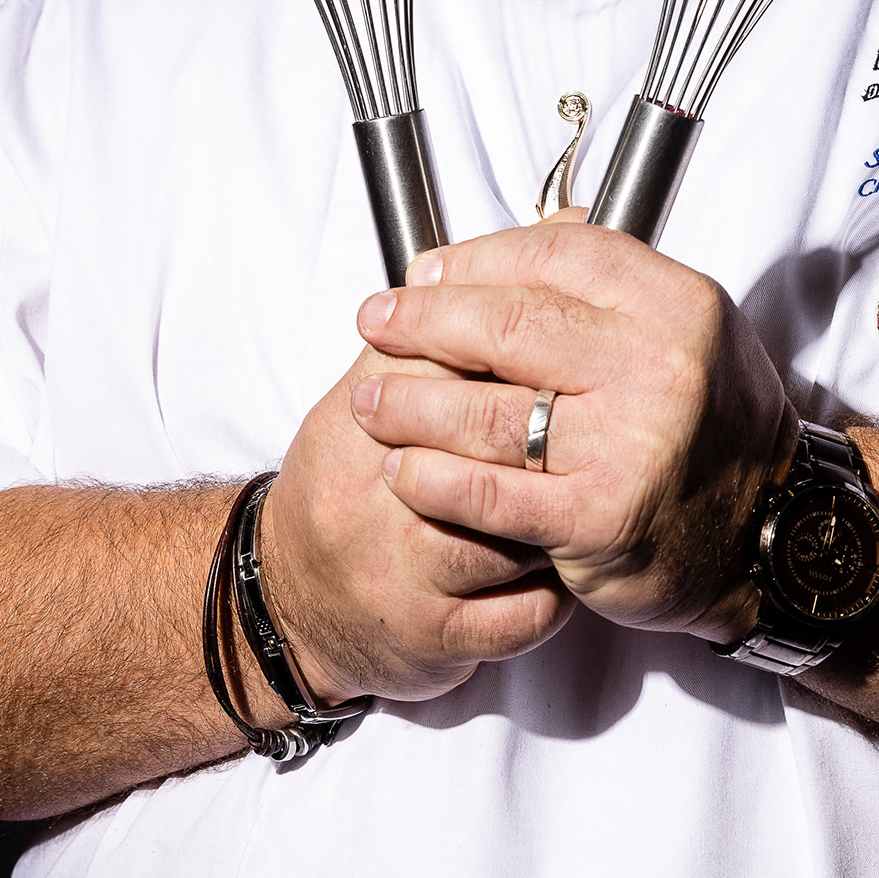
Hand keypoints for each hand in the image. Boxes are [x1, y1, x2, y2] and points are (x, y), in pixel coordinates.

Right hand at [258, 342, 573, 706]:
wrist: (287, 597)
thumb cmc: (350, 479)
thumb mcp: (371, 385)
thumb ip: (445, 325)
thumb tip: (552, 238)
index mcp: (372, 415)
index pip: (464, 367)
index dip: (530, 361)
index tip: (572, 359)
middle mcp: (385, 492)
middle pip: (502, 448)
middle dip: (557, 439)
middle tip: (591, 430)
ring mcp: (410, 571)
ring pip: (523, 536)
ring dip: (564, 519)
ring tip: (583, 499)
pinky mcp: (434, 639)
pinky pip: (526, 615)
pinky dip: (558, 592)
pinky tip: (564, 565)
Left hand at [349, 217, 797, 640]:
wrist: (768, 533)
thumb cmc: (709, 423)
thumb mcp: (685, 326)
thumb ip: (604, 281)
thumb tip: (499, 243)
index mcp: (676, 302)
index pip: (554, 251)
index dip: (474, 257)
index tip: (424, 272)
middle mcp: (657, 365)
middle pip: (506, 322)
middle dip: (422, 320)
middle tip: (376, 322)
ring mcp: (628, 443)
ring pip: (484, 408)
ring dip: (408, 403)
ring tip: (370, 401)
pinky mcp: (599, 518)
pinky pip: (487, 490)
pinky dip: (431, 477)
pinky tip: (402, 467)